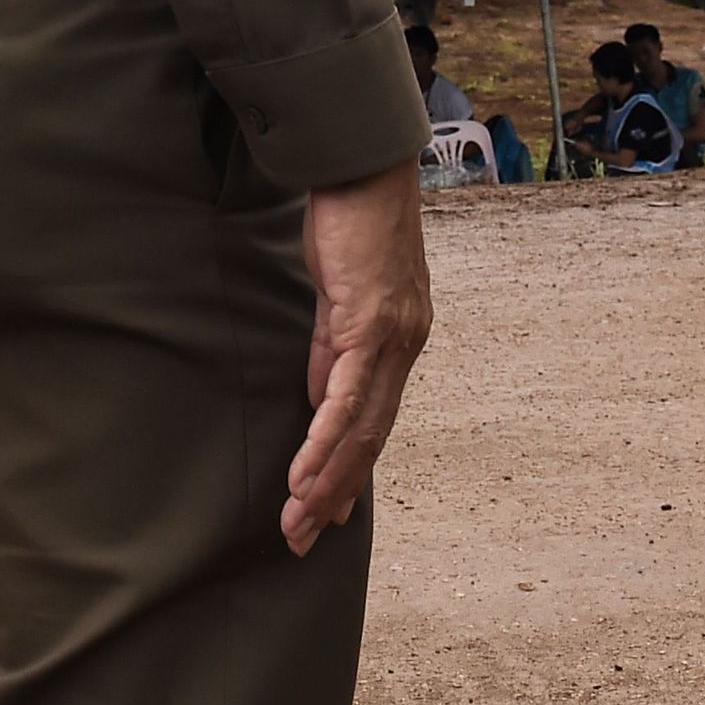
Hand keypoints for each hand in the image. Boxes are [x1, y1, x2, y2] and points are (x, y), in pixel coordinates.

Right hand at [287, 164, 432, 555]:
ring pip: (362, 429)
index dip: (350, 470)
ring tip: (298, 520)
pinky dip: (325, 441)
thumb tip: (317, 400)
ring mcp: (393, 337)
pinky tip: (304, 474)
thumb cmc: (350, 220)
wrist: (365, 166)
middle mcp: (406, 346)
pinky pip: (345, 397)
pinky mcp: (369, 323)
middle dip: (336, 493)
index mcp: (400, 341)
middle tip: (303, 537)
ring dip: (327, 482)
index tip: (325, 512)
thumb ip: (331, 349)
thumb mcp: (338, 295)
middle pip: (372, 438)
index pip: (375, 420)